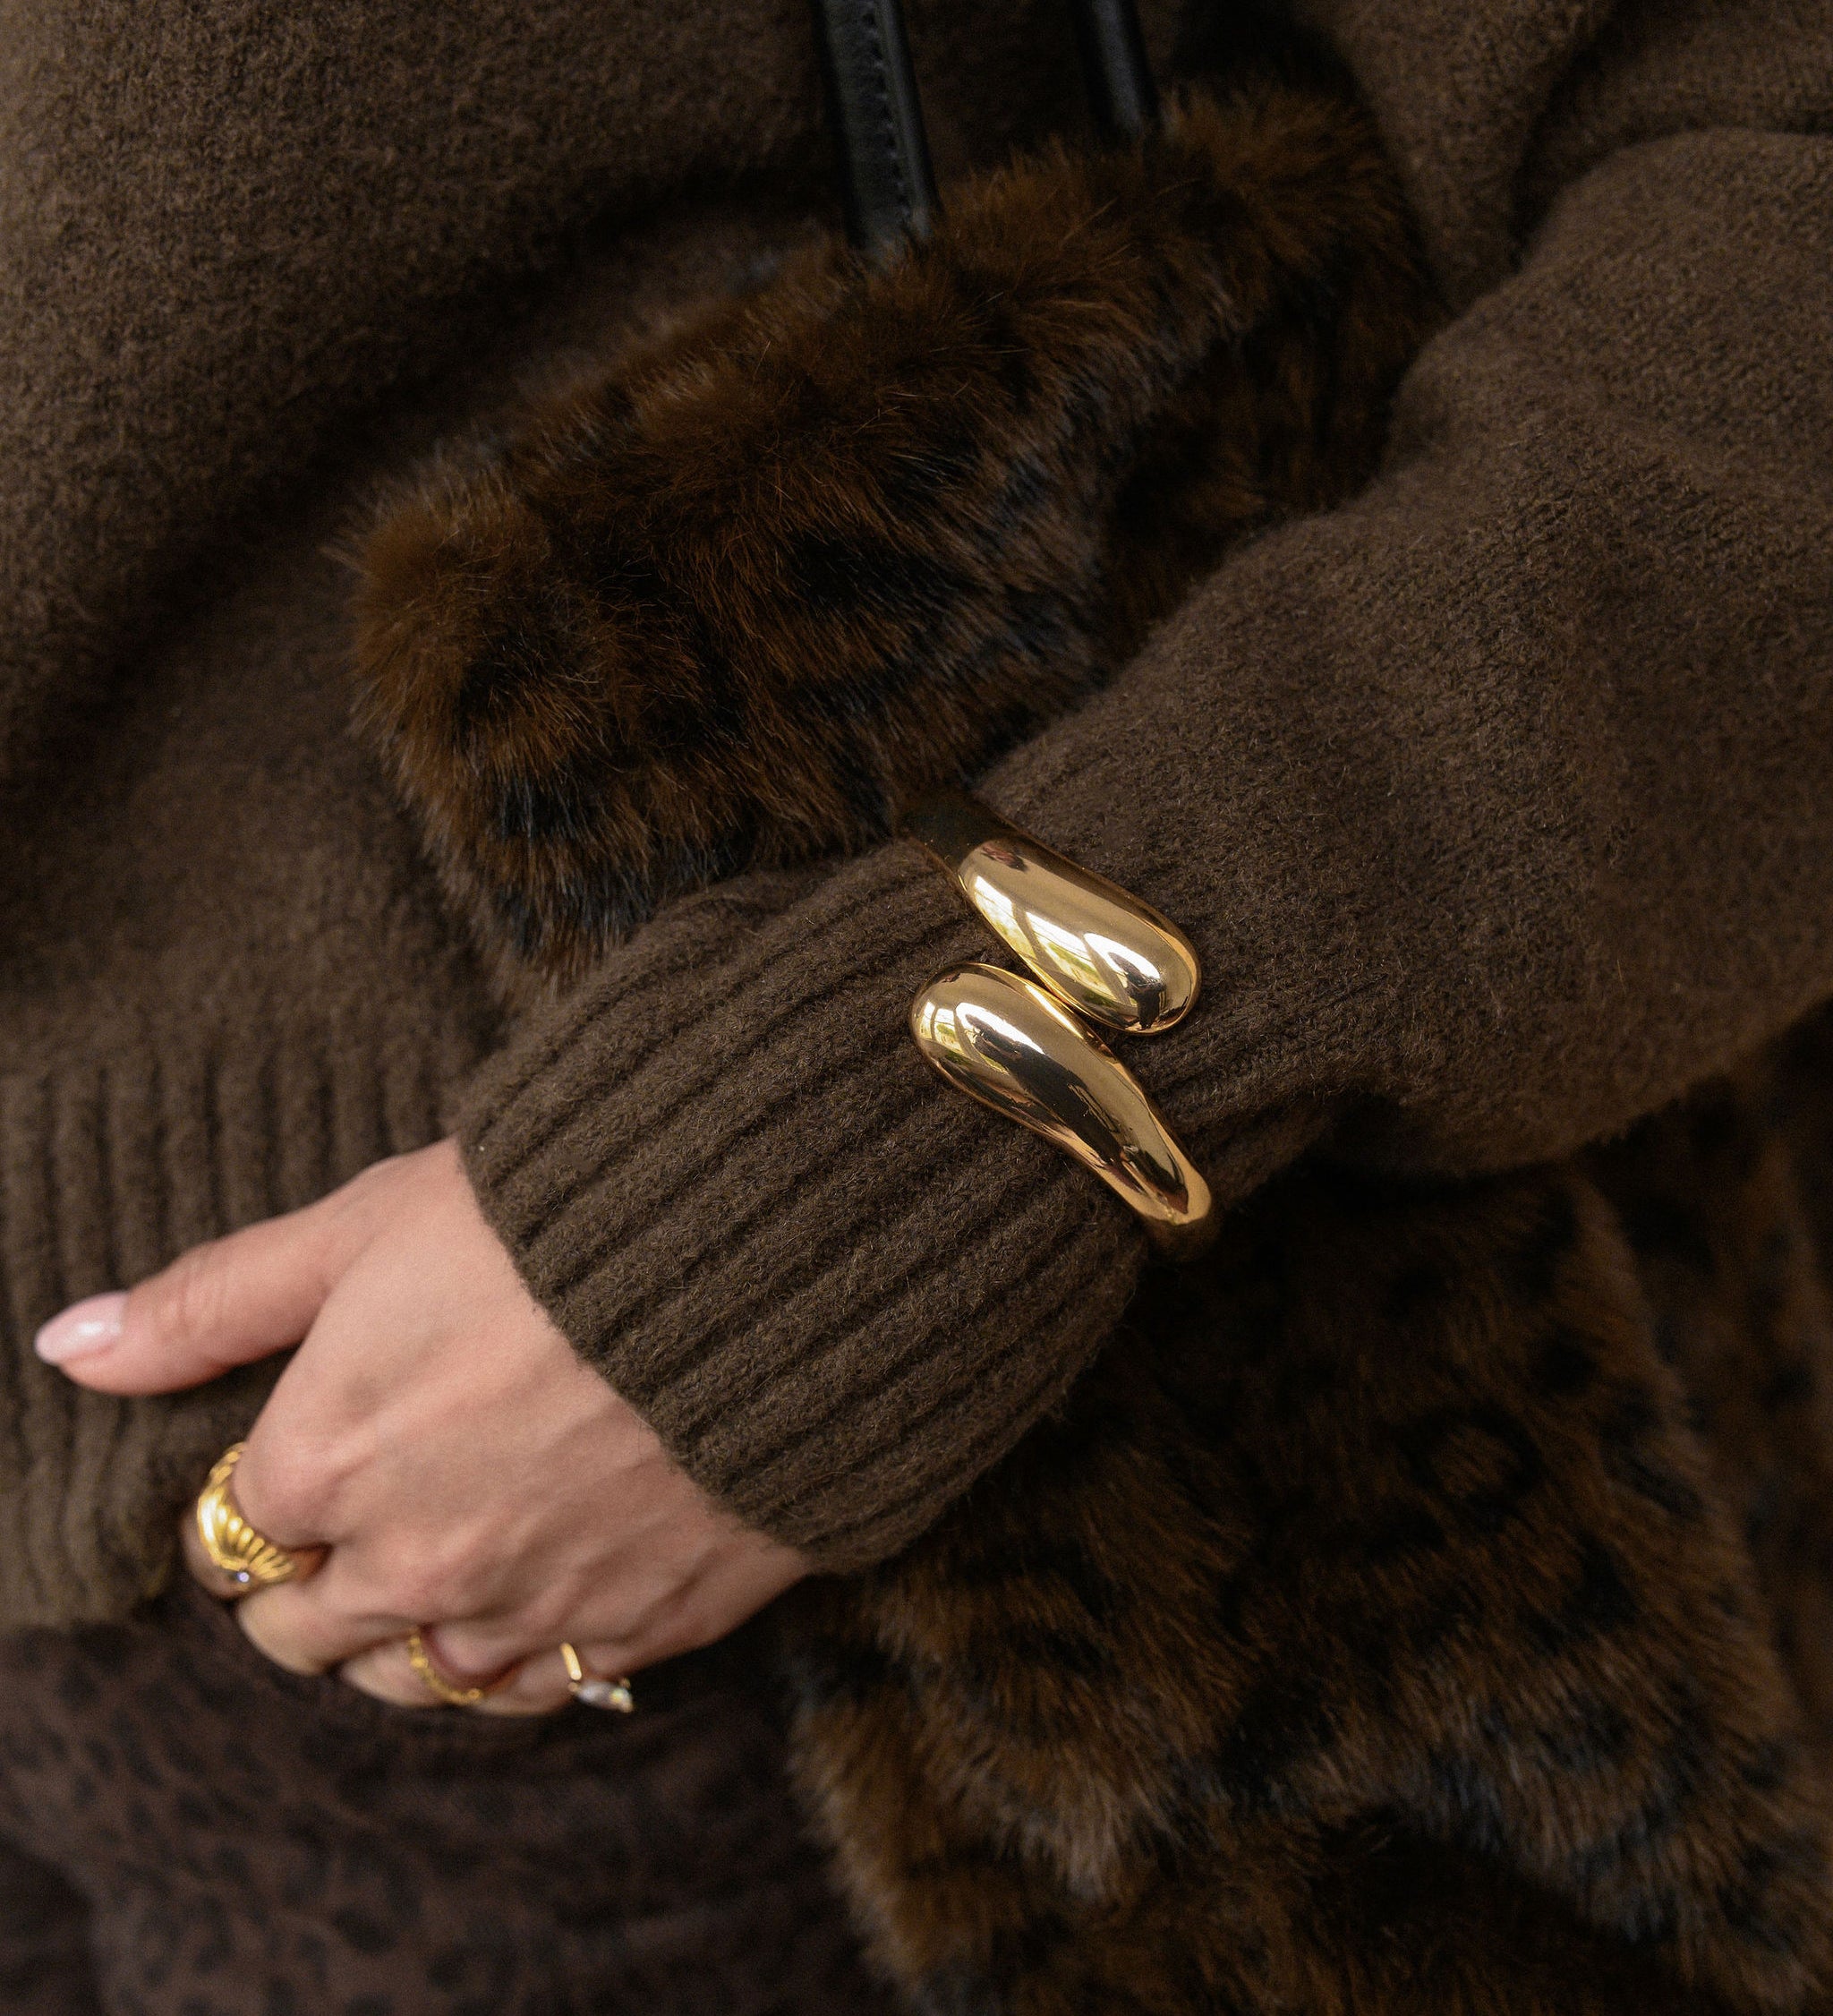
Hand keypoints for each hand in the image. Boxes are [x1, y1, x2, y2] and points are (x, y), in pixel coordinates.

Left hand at [34, 1141, 806, 1712]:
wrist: (772, 1258)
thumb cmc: (562, 1214)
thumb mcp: (370, 1223)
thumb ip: (217, 1299)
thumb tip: (71, 1345)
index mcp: (326, 1461)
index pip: (231, 1535)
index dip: (254, 1493)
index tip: (297, 1452)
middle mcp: (412, 1561)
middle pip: (302, 1634)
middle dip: (305, 1582)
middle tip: (353, 1514)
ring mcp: (528, 1607)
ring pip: (412, 1680)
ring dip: (399, 1636)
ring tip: (432, 1564)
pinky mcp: (637, 1627)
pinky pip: (535, 1692)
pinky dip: (512, 1659)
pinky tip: (527, 1600)